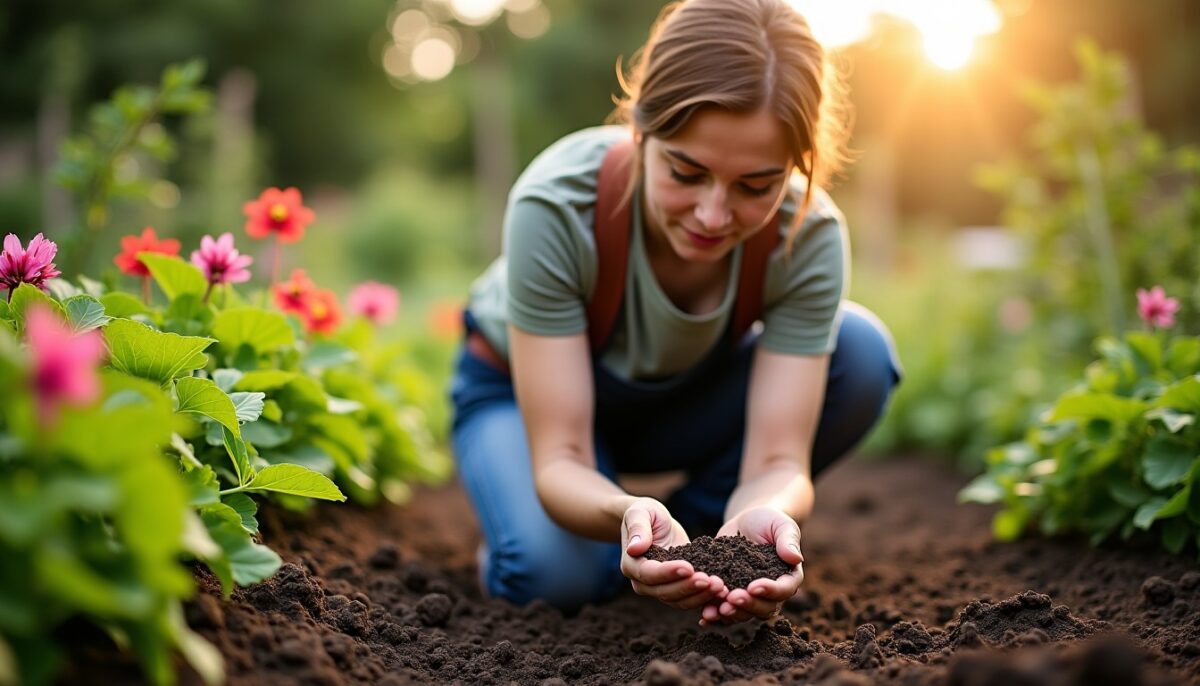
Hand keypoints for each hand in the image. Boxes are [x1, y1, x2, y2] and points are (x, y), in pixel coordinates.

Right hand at [620, 497, 727, 609]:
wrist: (654, 523)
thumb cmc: (645, 514)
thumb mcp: (640, 513)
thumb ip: (638, 528)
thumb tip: (634, 547)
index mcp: (631, 565)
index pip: (649, 574)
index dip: (669, 572)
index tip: (688, 567)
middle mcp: (643, 583)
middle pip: (666, 592)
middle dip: (690, 587)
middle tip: (711, 581)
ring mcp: (661, 589)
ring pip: (680, 601)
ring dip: (701, 596)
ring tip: (721, 586)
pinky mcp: (678, 589)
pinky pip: (692, 599)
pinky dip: (707, 599)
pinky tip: (724, 592)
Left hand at [700, 506, 803, 625]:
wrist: (747, 522)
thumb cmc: (769, 521)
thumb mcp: (781, 526)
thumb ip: (788, 541)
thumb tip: (796, 558)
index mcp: (788, 577)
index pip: (784, 589)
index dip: (770, 591)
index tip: (754, 587)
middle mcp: (771, 592)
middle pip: (764, 607)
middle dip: (748, 604)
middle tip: (732, 598)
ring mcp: (750, 595)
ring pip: (744, 612)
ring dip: (731, 613)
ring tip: (717, 609)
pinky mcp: (731, 593)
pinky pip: (725, 608)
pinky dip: (715, 613)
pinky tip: (704, 615)